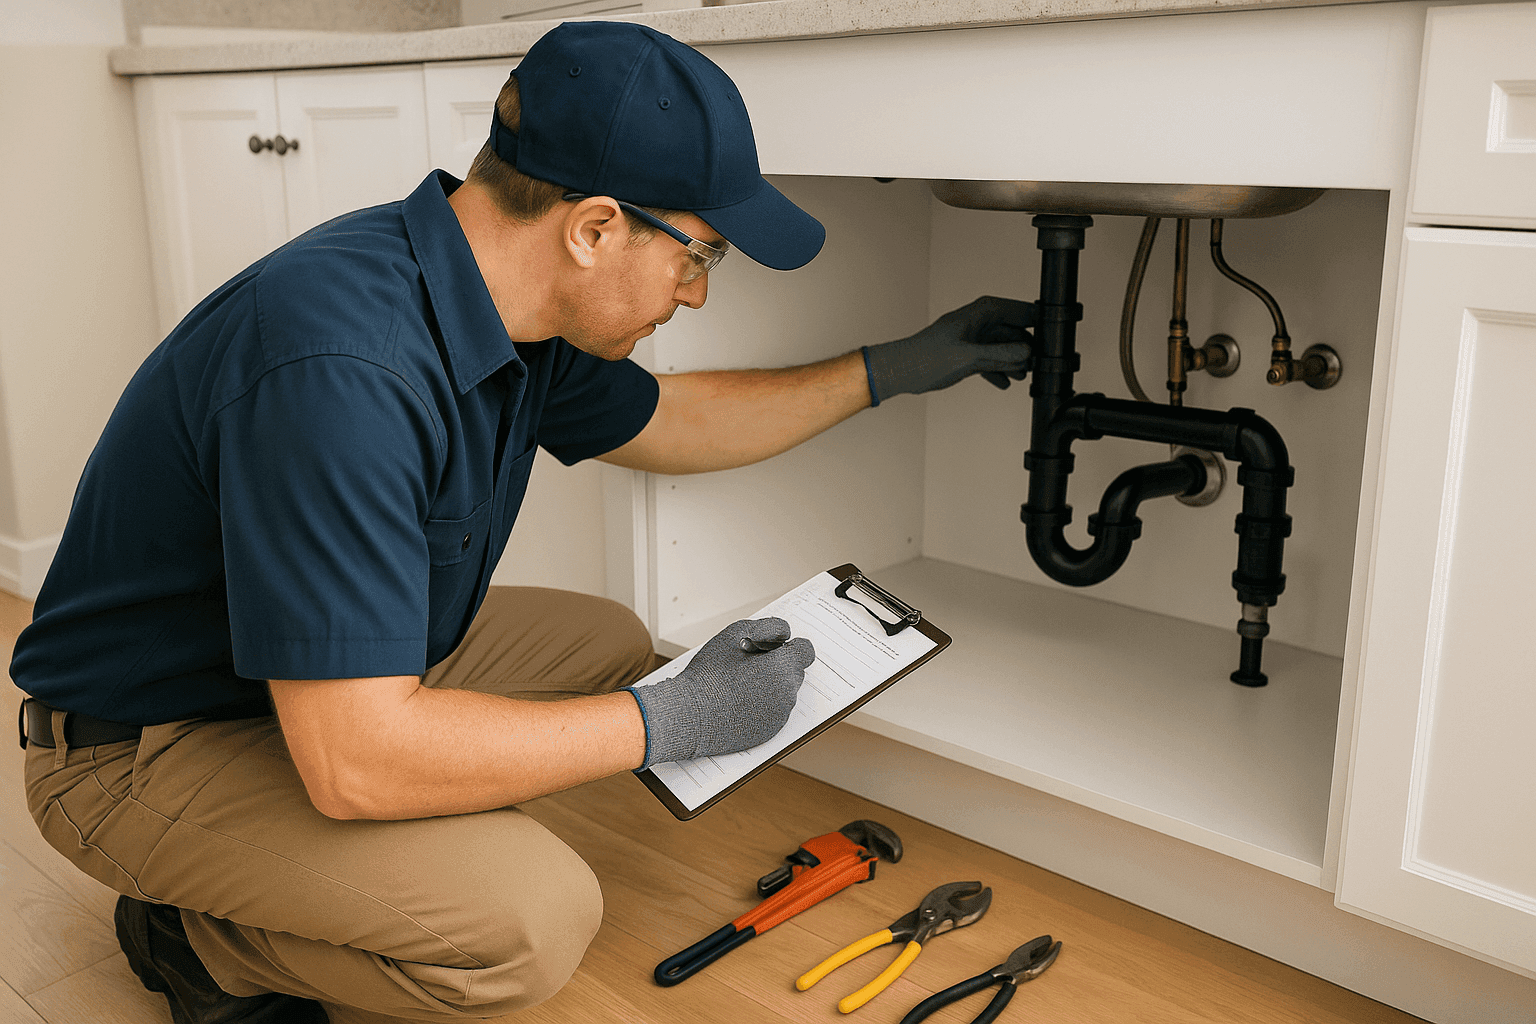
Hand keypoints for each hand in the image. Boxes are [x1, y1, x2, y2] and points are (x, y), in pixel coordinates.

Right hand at [623, 617, 815, 767]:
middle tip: (749, 664)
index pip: (805, 650)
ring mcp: (780, 717)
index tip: (771, 647)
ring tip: (739, 684)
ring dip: (771, 685)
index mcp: (783, 668)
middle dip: (778, 665)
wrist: (689, 714)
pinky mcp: (769, 732)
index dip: (789, 645)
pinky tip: (738, 702)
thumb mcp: (736, 633)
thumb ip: (769, 626)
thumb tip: (784, 634)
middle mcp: (788, 695)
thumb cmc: (710, 673)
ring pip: (785, 693)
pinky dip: (762, 705)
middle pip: (795, 672)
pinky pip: (774, 712)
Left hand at [861, 295, 1035, 404]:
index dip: (1038, 322)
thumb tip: (1028, 354)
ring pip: (1004, 347)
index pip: (1020, 310)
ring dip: (1014, 361)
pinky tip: (1005, 382)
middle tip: (1039, 364)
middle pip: (1015, 330)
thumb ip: (1000, 356)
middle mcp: (979, 322)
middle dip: (1027, 348)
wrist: (902, 371)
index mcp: (981, 312)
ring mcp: (974, 338)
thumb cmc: (926, 357)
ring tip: (1024, 375)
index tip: (1053, 336)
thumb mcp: (969, 358)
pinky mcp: (968, 353)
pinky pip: (991, 360)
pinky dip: (998, 370)